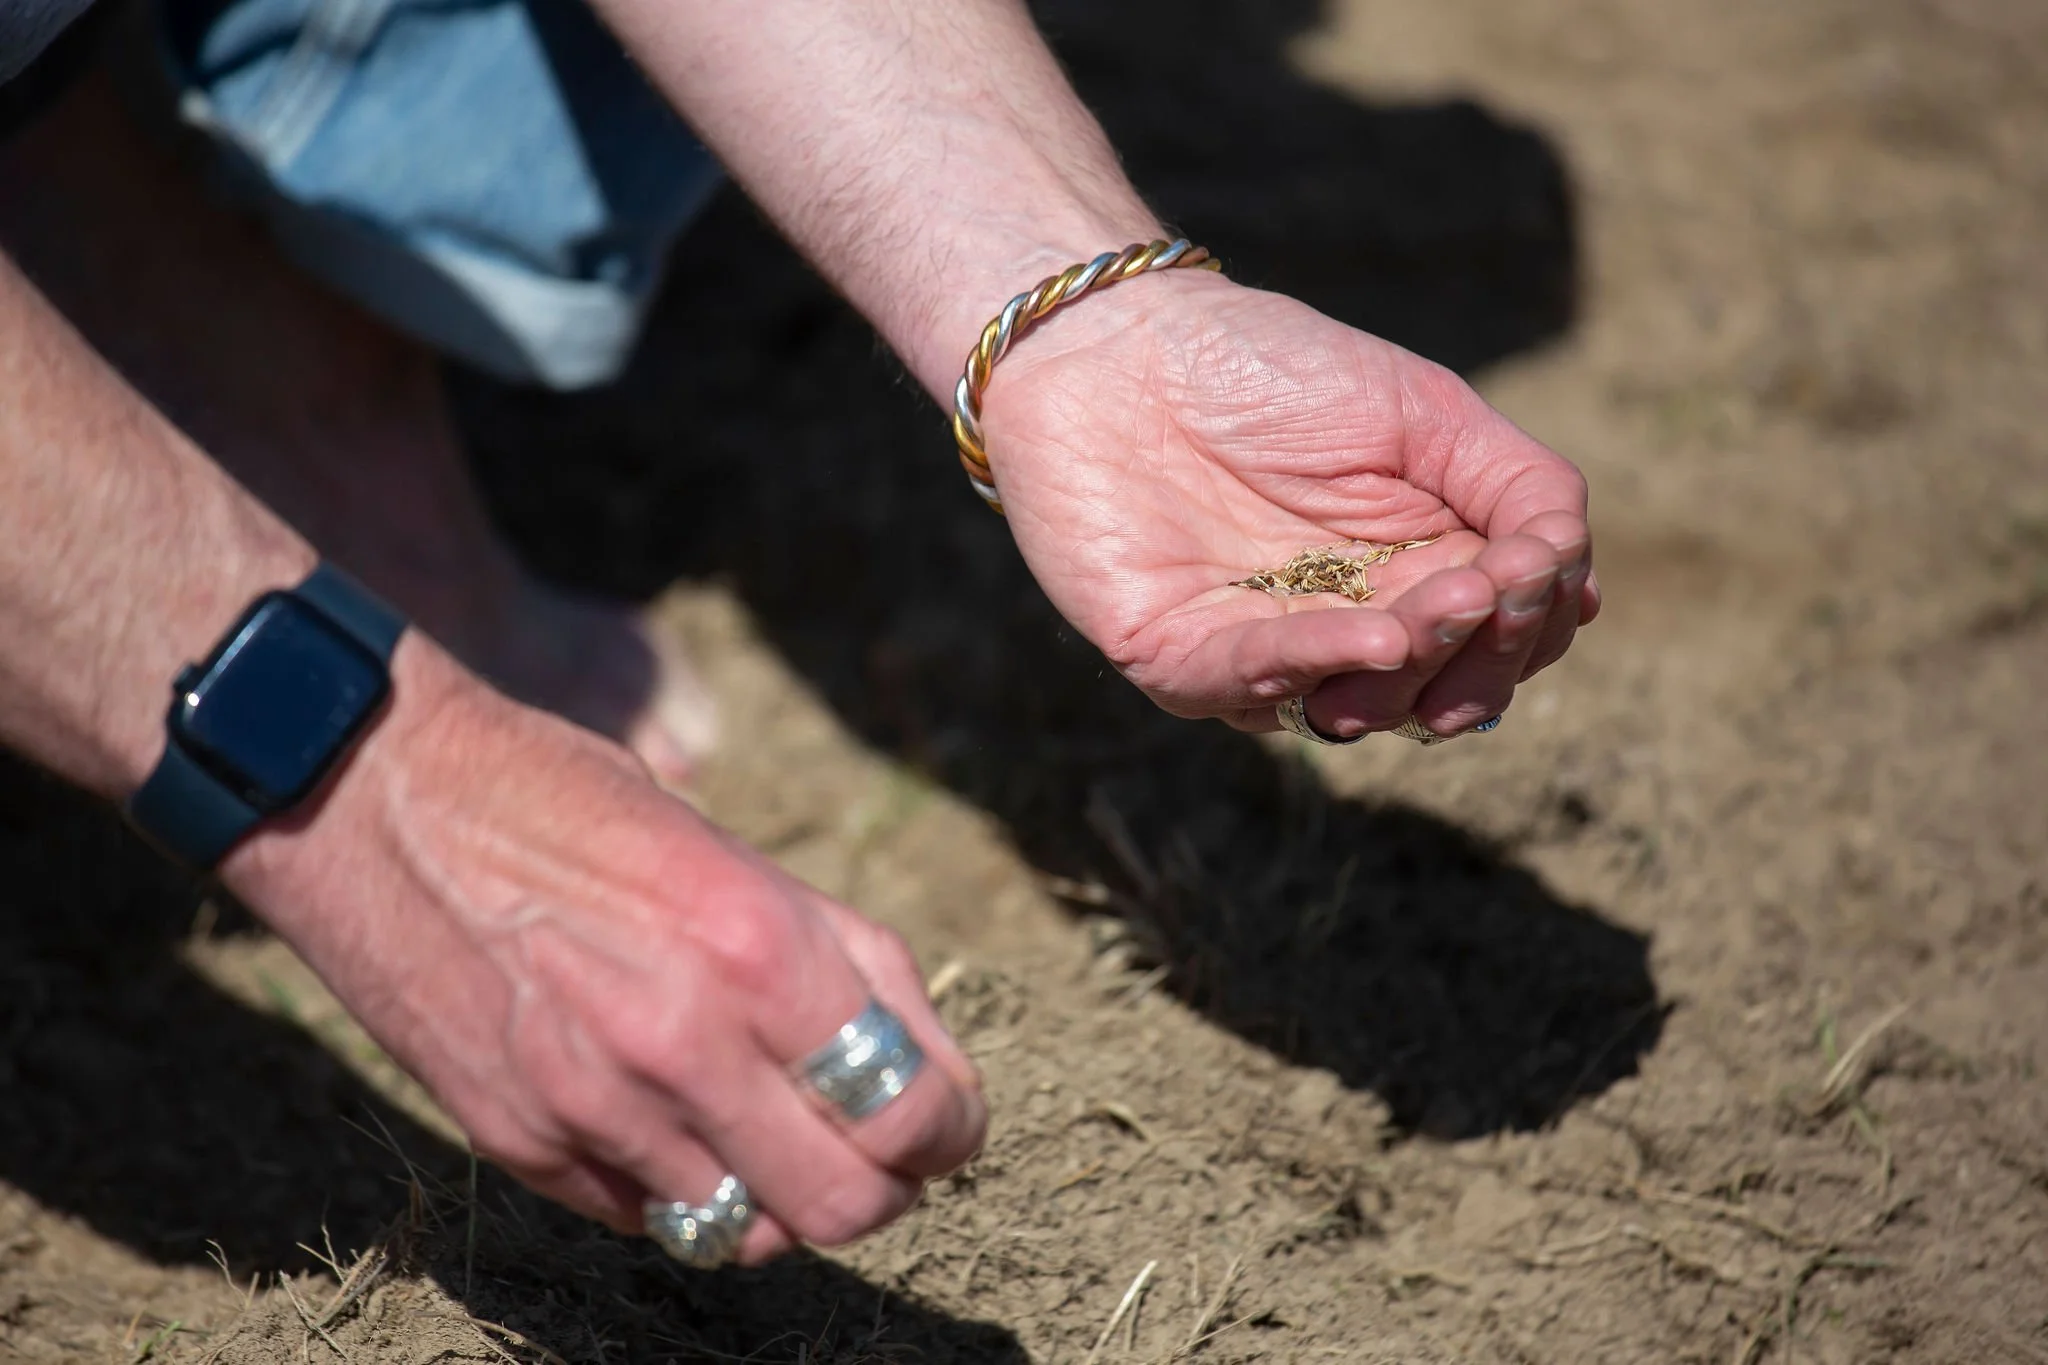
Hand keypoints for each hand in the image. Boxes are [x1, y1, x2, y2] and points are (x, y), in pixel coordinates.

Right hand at [223, 639, 985, 1259]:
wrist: (373, 796)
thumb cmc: (565, 797)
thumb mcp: (731, 849)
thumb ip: (835, 955)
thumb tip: (917, 1055)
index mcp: (756, 949)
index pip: (910, 1110)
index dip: (952, 1128)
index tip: (948, 1118)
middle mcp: (681, 1043)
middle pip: (845, 1207)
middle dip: (885, 1185)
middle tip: (877, 1142)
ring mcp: (593, 1108)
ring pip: (745, 1232)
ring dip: (781, 1194)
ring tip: (773, 1130)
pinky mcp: (520, 1143)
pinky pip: (648, 1218)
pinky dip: (686, 1189)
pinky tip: (675, 1119)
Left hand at [982, 271, 1600, 739]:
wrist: (1118, 342)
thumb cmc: (1272, 367)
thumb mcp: (1426, 412)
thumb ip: (1519, 486)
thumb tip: (1577, 581)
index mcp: (1412, 577)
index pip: (1502, 640)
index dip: (1532, 624)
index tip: (1538, 573)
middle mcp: (1341, 633)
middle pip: (1439, 689)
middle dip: (1476, 657)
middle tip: (1484, 596)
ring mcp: (1259, 653)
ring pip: (1355, 705)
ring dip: (1407, 671)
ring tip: (1433, 615)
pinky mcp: (1176, 657)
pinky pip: (1249, 684)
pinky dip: (1314, 665)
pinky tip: (1373, 639)